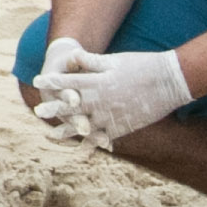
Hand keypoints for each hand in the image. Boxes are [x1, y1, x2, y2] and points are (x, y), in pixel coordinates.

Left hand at [31, 39, 193, 145]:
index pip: (69, 82)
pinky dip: (93, 143)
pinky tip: (82, 150)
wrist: (170, 80)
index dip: (53, 81)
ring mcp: (113, 115)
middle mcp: (103, 100)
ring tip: (52, 137)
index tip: (37, 81)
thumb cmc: (142, 65)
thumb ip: (92, 62)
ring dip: (68, 131)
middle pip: (73, 106)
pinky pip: (105, 137)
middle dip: (54, 109)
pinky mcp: (124, 126)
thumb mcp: (115, 60)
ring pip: (85, 126)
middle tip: (37, 112)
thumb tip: (72, 57)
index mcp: (99, 82)